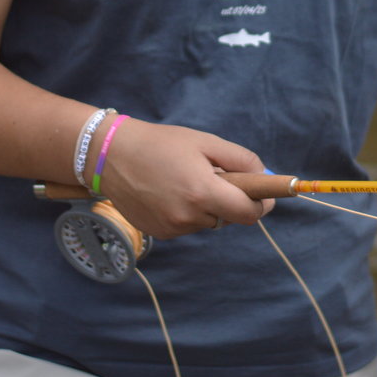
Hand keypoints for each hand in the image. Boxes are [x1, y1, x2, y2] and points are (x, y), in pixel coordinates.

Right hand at [91, 118, 274, 238]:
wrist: (110, 156)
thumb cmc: (161, 144)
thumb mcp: (205, 142)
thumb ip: (240, 160)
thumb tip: (265, 176)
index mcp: (202, 191)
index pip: (249, 213)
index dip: (262, 204)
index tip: (265, 196)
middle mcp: (188, 216)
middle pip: (229, 218)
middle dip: (232, 201)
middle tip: (218, 177)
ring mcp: (172, 228)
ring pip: (208, 222)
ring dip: (208, 206)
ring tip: (186, 180)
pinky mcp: (159, 234)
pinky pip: (188, 226)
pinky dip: (189, 212)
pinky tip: (171, 192)